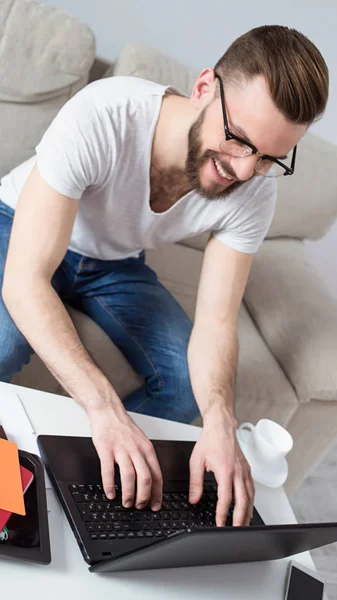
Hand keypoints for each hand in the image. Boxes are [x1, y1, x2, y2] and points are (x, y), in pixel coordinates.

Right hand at [87, 404, 162, 510]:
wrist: (108, 410)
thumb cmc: (123, 427)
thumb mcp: (141, 441)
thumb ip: (145, 458)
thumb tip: (149, 479)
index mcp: (147, 449)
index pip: (157, 475)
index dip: (157, 493)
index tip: (155, 505)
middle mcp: (136, 450)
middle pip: (145, 478)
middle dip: (144, 497)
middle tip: (139, 507)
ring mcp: (121, 450)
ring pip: (129, 477)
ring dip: (128, 494)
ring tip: (126, 503)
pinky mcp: (106, 449)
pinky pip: (109, 471)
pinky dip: (110, 485)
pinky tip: (110, 493)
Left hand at [189, 407, 253, 526]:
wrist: (222, 427)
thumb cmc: (210, 441)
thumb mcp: (197, 461)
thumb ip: (195, 482)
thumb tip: (194, 499)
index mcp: (225, 471)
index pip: (225, 498)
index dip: (222, 514)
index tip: (219, 524)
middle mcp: (238, 472)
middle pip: (242, 501)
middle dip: (239, 519)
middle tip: (236, 531)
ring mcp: (244, 471)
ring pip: (250, 496)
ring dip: (248, 513)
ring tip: (244, 525)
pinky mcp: (247, 470)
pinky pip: (252, 489)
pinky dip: (251, 501)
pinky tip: (248, 507)